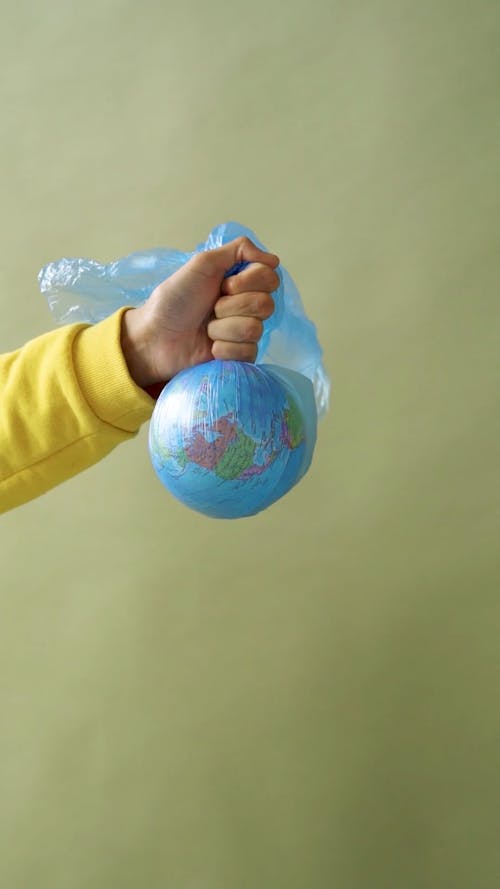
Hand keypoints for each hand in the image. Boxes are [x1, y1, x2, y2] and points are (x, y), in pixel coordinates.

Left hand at [121, 236, 278, 388]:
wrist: (155, 337)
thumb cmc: (174, 300)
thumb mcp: (202, 263)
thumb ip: (239, 250)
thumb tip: (273, 259)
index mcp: (240, 281)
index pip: (270, 278)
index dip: (248, 282)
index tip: (224, 285)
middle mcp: (246, 305)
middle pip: (267, 304)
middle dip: (232, 306)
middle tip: (211, 308)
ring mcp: (243, 332)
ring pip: (255, 329)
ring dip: (223, 328)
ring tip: (206, 329)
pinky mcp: (239, 356)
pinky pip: (248, 351)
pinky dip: (224, 349)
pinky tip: (210, 347)